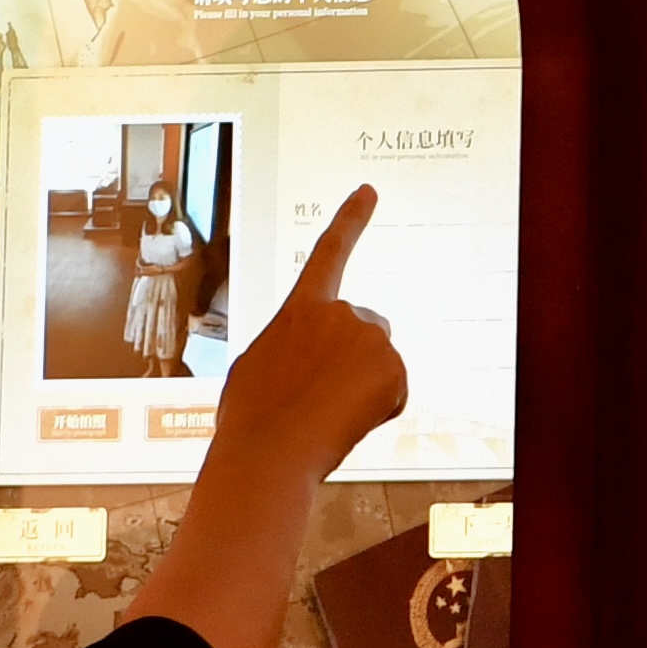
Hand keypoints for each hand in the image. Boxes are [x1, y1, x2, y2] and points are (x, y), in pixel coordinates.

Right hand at [213, 185, 410, 469]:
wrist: (267, 455)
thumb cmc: (252, 419)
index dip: (351, 220)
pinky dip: (376, 409)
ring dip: (360, 387)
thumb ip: (292, 345)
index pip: (329, 253)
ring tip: (323, 414)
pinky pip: (393, 392)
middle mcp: (341, 313)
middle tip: (315, 398)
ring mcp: (371, 339)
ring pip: (377, 364)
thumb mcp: (260, 366)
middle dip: (350, 361)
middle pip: (364, 332)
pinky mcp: (394, 368)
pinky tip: (345, 422)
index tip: (369, 191)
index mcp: (300, 309)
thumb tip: (311, 360)